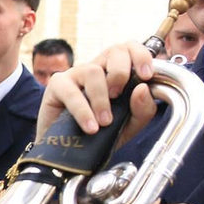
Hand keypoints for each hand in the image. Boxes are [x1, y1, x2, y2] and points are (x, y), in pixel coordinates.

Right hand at [37, 41, 157, 144]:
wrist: (73, 154)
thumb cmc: (102, 134)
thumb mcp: (130, 124)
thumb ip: (143, 109)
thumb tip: (143, 89)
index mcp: (116, 71)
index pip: (130, 48)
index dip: (141, 55)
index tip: (146, 75)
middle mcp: (97, 68)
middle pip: (114, 51)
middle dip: (121, 73)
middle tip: (119, 97)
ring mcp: (76, 74)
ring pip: (93, 71)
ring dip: (102, 98)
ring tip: (105, 121)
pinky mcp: (57, 85)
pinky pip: (71, 92)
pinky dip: (83, 111)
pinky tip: (90, 127)